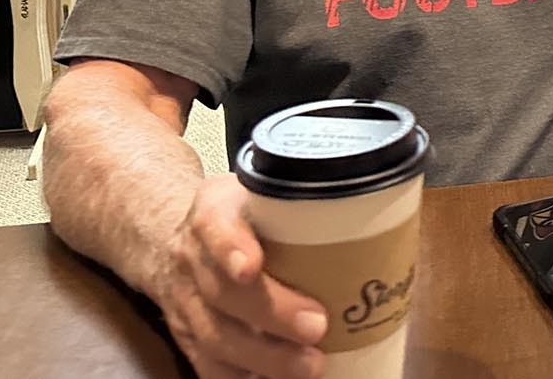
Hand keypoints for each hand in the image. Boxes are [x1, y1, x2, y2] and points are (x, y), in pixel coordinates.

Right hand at [146, 174, 327, 377]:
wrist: (172, 238)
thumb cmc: (242, 215)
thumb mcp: (261, 192)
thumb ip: (304, 200)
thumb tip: (380, 221)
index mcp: (213, 212)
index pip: (215, 224)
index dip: (231, 247)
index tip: (251, 267)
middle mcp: (193, 259)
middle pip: (222, 292)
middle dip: (271, 313)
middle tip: (318, 325)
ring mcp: (186, 303)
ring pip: (216, 336)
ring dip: (264, 358)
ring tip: (311, 366)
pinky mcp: (188, 338)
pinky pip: (209, 366)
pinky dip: (243, 378)